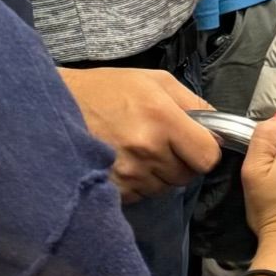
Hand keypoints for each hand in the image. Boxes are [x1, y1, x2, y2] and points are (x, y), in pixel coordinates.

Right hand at [59, 67, 221, 202]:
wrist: (56, 107)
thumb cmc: (108, 89)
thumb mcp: (154, 81)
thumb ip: (193, 102)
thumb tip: (219, 127)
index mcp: (162, 118)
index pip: (207, 157)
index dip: (204, 151)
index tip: (194, 143)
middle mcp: (148, 150)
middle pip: (187, 176)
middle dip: (181, 162)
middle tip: (161, 143)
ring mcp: (129, 174)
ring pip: (165, 187)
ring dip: (159, 174)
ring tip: (138, 151)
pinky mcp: (113, 190)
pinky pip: (142, 195)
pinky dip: (139, 183)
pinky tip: (124, 162)